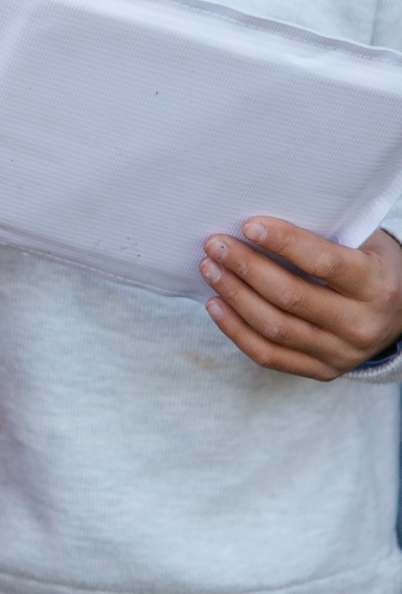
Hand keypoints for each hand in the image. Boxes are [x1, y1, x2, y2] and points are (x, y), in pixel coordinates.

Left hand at [202, 222, 401, 379]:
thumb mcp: (360, 244)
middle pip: (291, 297)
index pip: (325, 263)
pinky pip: (269, 356)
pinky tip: (216, 305)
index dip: (284, 243)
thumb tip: (256, 223)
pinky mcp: (322, 371)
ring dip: (234, 296)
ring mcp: (342, 353)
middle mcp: (361, 324)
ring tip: (210, 269)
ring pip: (275, 328)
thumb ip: (321, 234)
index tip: (248, 225)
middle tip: (215, 245)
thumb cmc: (369, 266)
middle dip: (246, 268)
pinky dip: (235, 330)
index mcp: (376, 285)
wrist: (399, 314)